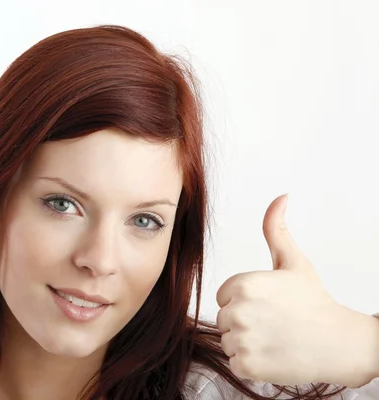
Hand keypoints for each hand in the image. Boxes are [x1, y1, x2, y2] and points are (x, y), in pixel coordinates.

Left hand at [215, 194, 375, 386]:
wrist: (341, 343)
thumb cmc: (314, 301)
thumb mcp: (293, 261)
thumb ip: (276, 229)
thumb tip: (280, 197)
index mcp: (241, 284)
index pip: (224, 297)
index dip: (244, 302)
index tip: (268, 305)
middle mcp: (237, 311)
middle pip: (224, 320)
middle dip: (244, 322)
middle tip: (274, 323)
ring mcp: (242, 340)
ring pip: (228, 342)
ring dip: (246, 343)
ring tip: (275, 338)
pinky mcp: (248, 366)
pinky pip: (235, 362)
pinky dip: (251, 364)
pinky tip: (274, 355)